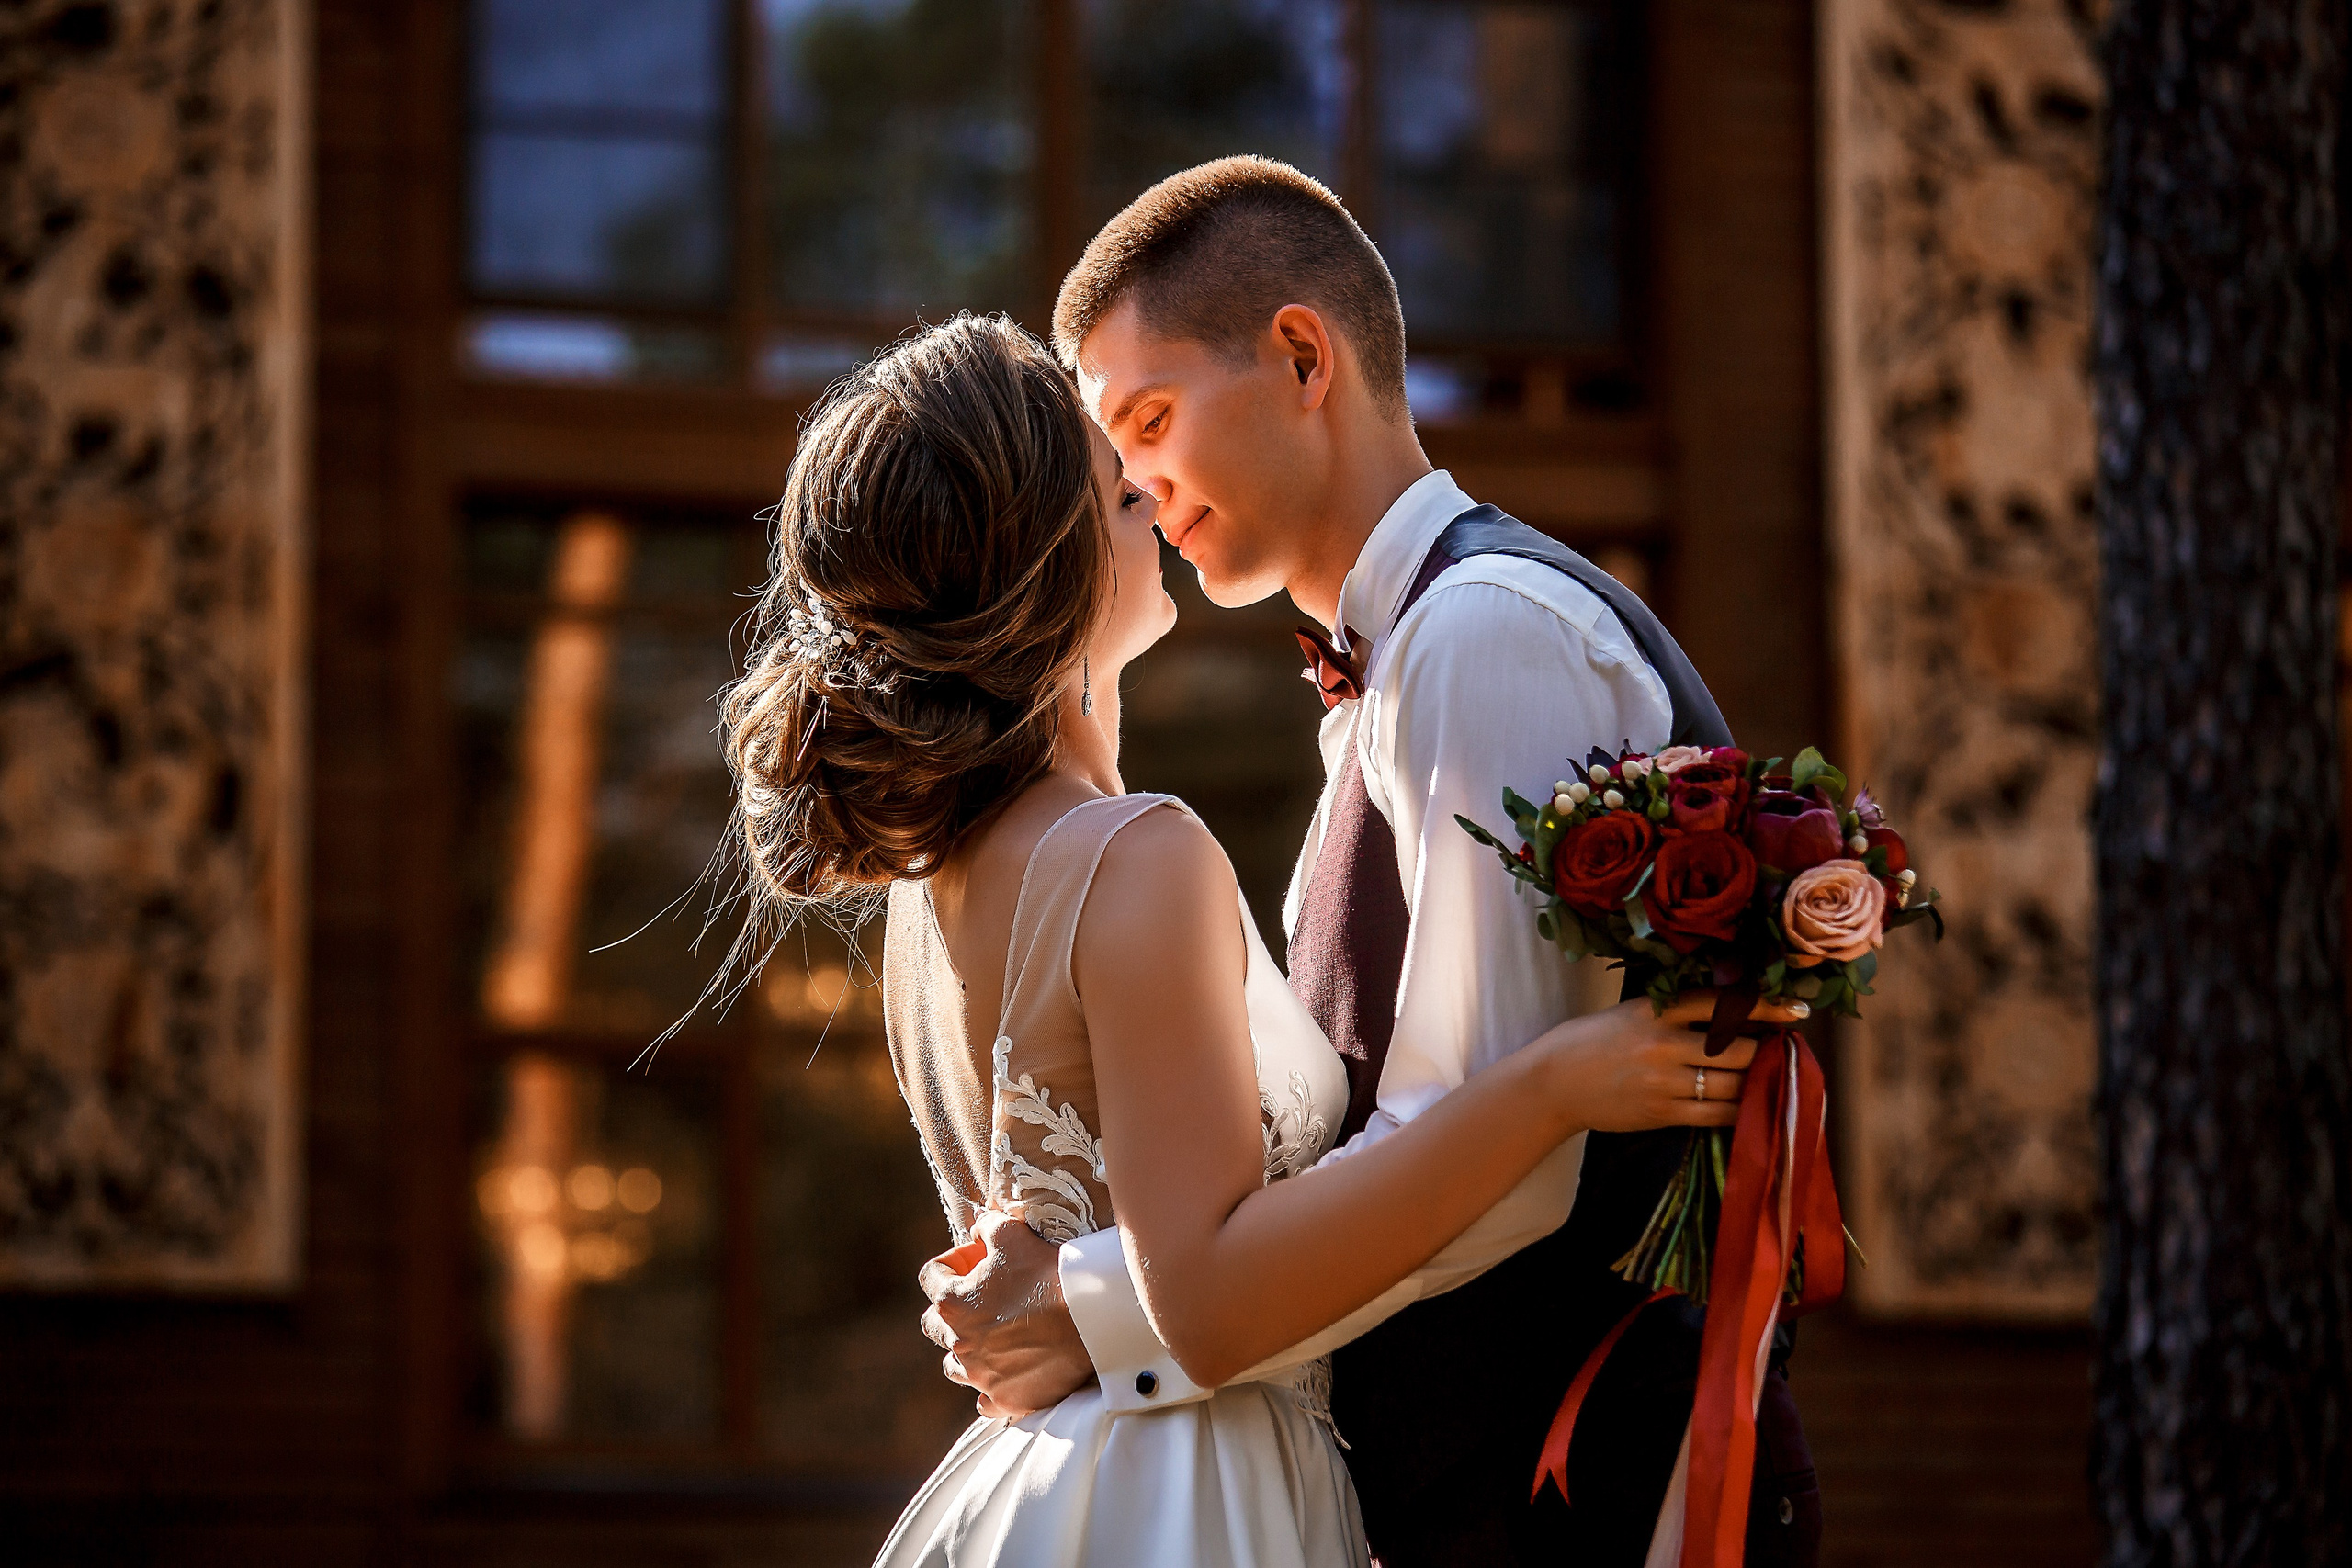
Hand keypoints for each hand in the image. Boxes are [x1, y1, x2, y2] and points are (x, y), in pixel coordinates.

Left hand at [918, 1208, 1096, 1418]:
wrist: (1090, 1320)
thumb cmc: (1047, 1275)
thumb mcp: (1012, 1234)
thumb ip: (987, 1227)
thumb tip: (980, 1231)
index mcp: (953, 1302)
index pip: (931, 1276)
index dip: (951, 1262)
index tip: (975, 1258)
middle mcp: (959, 1342)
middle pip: (933, 1324)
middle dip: (950, 1309)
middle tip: (980, 1298)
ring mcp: (980, 1374)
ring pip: (953, 1365)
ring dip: (965, 1350)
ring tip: (991, 1338)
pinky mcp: (1005, 1398)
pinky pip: (984, 1398)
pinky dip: (991, 1386)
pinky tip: (1007, 1372)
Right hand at [1537, 989, 1807, 1132]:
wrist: (1555, 1080)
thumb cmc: (1598, 1041)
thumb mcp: (1636, 1012)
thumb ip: (1679, 1012)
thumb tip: (1740, 1019)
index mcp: (1658, 1010)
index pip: (1723, 1004)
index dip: (1766, 1006)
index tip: (1797, 1010)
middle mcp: (1664, 1043)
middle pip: (1738, 1049)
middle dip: (1767, 1052)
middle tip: (1783, 1051)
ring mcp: (1664, 1081)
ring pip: (1733, 1084)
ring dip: (1759, 1082)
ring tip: (1773, 1078)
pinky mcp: (1662, 1113)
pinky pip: (1718, 1115)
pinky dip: (1742, 1112)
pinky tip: (1755, 1107)